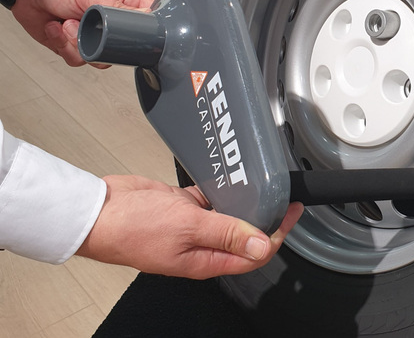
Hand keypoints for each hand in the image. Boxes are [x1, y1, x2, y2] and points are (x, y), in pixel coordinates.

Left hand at [12, 0, 153, 66]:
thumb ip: (116, 7)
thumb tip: (144, 17)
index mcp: (123, 4)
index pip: (149, 20)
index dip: (148, 31)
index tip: (135, 34)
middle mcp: (111, 23)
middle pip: (125, 48)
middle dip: (102, 42)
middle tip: (87, 27)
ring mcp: (94, 37)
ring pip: (101, 58)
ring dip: (77, 43)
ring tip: (67, 23)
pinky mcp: (76, 47)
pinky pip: (78, 59)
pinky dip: (63, 45)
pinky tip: (57, 28)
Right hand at [75, 175, 303, 278]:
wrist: (96, 211)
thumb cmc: (132, 227)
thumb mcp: (188, 227)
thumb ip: (227, 234)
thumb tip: (263, 246)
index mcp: (206, 260)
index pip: (254, 253)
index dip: (277, 234)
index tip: (291, 212)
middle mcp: (202, 246)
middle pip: (245, 235)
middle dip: (267, 217)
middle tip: (283, 195)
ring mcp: (191, 227)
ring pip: (228, 216)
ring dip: (245, 203)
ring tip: (263, 184)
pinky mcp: (181, 208)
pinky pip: (209, 200)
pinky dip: (221, 190)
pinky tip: (230, 177)